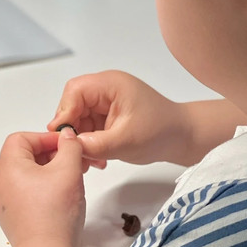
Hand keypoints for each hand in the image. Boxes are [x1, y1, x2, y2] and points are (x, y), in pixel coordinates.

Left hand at [0, 128, 84, 246]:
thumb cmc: (55, 211)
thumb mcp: (68, 170)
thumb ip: (69, 147)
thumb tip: (66, 136)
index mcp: (8, 167)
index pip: (21, 139)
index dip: (45, 138)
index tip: (66, 146)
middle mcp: (1, 184)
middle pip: (23, 157)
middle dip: (50, 155)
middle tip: (73, 162)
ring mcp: (5, 202)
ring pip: (26, 176)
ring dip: (49, 173)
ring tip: (70, 180)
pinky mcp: (13, 217)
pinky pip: (26, 194)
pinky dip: (43, 190)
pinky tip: (61, 198)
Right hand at [47, 70, 185, 165]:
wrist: (182, 138)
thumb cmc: (160, 133)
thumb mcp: (125, 141)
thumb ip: (95, 143)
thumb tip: (69, 145)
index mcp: (110, 84)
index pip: (75, 91)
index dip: (65, 113)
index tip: (64, 137)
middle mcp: (105, 89)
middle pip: (72, 105)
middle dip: (71, 130)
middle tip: (76, 152)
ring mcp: (105, 102)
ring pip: (77, 119)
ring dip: (79, 140)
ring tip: (90, 161)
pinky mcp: (106, 116)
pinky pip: (86, 127)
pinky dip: (87, 143)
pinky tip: (96, 158)